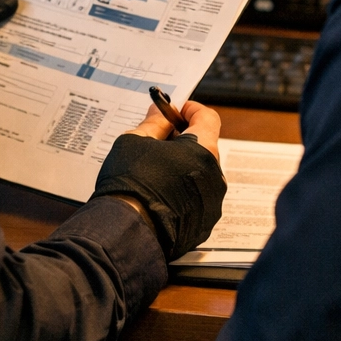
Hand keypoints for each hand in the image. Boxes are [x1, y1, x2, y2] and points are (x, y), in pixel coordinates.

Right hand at [93, 98, 226, 259]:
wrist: (126, 229)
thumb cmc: (131, 182)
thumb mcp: (136, 141)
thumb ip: (154, 123)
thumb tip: (160, 112)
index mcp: (202, 149)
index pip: (207, 117)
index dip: (190, 110)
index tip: (174, 110)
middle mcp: (214, 174)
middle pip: (204, 146)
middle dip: (182, 140)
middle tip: (157, 140)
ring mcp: (211, 200)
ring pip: (200, 173)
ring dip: (182, 167)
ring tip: (153, 169)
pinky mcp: (204, 221)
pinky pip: (196, 197)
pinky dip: (181, 190)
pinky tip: (159, 191)